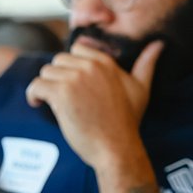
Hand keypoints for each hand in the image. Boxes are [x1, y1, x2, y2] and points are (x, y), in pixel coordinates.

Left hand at [24, 41, 161, 167]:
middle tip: (62, 96)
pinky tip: (38, 104)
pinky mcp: (61, 94)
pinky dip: (34, 95)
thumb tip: (159, 44)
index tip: (72, 83)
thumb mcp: (141, 89)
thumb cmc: (127, 121)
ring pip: (46, 72)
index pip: (77, 49)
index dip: (71, 66)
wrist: (116, 148)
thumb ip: (147, 64)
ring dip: (46, 87)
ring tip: (51, 102)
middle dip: (57, 77)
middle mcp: (90, 67)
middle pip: (58, 60)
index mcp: (106, 63)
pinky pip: (37, 85)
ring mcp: (74, 79)